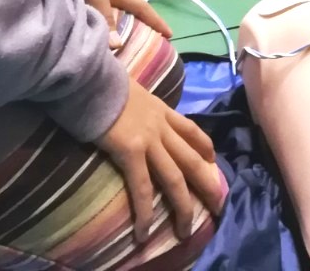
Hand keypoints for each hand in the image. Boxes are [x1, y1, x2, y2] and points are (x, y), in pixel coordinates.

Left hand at [86, 0, 172, 49]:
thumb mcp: (98, 0)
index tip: (170, 34)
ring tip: (129, 44)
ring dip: (125, 28)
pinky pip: (106, 17)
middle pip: (134, 13)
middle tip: (152, 42)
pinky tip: (106, 35)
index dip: (157, 21)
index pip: (144, 9)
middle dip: (144, 26)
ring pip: (120, 15)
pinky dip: (110, 27)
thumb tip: (118, 45)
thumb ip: (107, 20)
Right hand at [99, 78, 222, 240]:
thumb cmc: (102, 80)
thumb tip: (127, 106)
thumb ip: (135, 101)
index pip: (189, 128)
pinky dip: (145, 212)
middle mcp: (160, 125)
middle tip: (218, 204)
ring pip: (175, 178)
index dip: (204, 145)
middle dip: (207, 183)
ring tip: (185, 231)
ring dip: (182, 207)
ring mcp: (149, 139)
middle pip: (191, 158)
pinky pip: (142, 188)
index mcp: (160, 109)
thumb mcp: (130, 88)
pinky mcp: (131, 151)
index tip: (212, 159)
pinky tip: (144, 232)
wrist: (91, 76)